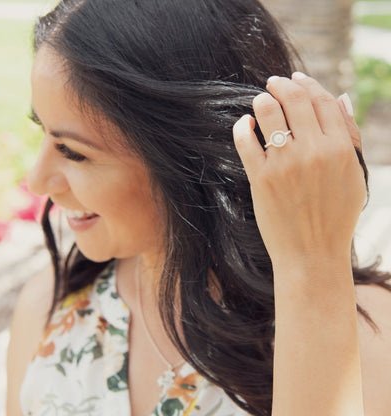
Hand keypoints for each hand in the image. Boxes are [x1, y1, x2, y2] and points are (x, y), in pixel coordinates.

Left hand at [233, 73, 365, 269]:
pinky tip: (244, 125)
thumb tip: (343, 98)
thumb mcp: (355, 176)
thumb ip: (350, 136)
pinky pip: (245, 141)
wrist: (312, 254)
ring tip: (259, 103)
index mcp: (340, 148)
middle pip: (294, 98)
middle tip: (272, 82)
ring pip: (267, 112)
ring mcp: (285, 165)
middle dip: (280, 83)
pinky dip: (241, 127)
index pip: (322, 100)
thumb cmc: (335, 216)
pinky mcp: (261, 179)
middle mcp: (314, 151)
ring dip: (261, 100)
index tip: (295, 78)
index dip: (307, 83)